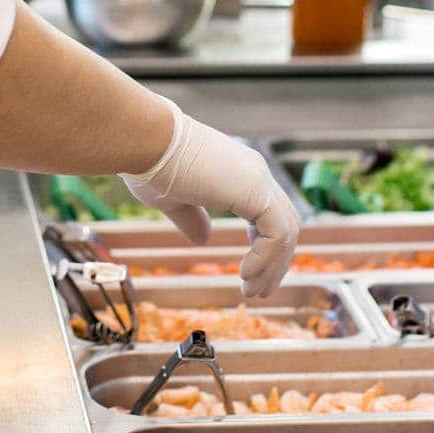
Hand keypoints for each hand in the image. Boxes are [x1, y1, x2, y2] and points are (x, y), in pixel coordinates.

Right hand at [122, 101, 299, 298]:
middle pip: (286, 224)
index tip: (248, 272)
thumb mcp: (175, 200)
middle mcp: (255, 173)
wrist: (146, 140)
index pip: (270, 214)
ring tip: (250, 291)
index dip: (264, 247)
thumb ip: (193, 218)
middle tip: (258, 292)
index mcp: (240, 173)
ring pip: (287, 231)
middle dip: (275, 262)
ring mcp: (258, 179)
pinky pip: (277, 233)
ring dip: (272, 267)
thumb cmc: (151, 164)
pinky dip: (265, 258)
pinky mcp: (254, 189)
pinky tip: (245, 273)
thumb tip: (203, 240)